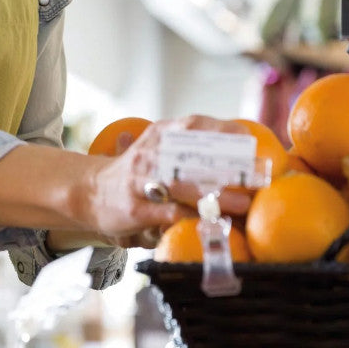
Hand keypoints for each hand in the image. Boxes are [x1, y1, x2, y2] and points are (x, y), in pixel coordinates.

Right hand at [79, 115, 252, 248]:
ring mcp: (140, 182)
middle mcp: (149, 154)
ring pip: (183, 186)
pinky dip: (192, 218)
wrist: (88, 191)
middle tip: (260, 175)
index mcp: (157, 135)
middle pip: (194, 156)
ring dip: (217, 196)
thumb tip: (237, 137)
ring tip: (244, 204)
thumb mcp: (157, 148)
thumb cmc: (135, 173)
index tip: (251, 139)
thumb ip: (188, 144)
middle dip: (230, 166)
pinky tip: (213, 223)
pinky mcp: (135, 209)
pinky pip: (168, 213)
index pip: (193, 124)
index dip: (223, 130)